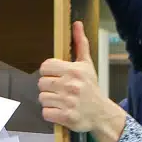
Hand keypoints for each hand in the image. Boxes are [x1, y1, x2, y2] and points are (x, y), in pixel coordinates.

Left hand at [40, 21, 125, 141]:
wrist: (101, 113)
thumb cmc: (91, 88)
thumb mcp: (87, 64)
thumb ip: (80, 44)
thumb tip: (77, 23)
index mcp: (74, 70)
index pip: (45, 67)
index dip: (48, 72)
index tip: (56, 76)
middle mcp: (70, 85)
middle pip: (41, 83)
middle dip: (48, 87)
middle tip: (59, 90)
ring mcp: (68, 102)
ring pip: (42, 98)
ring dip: (49, 101)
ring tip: (61, 100)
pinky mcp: (66, 117)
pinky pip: (45, 113)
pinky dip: (51, 113)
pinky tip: (60, 110)